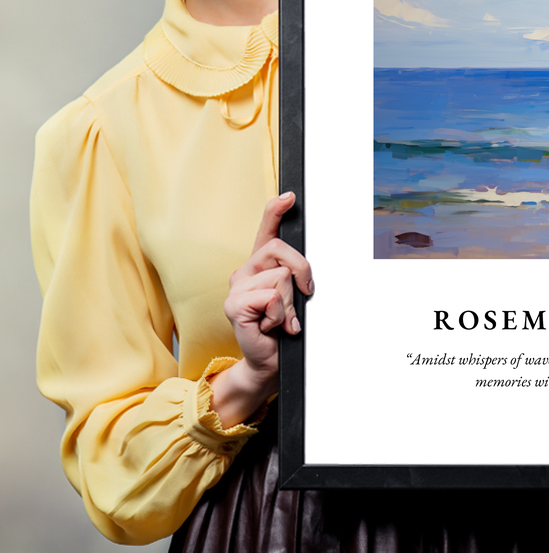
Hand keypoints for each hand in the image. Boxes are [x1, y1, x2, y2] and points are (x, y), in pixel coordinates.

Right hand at [210, 192, 313, 426]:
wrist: (270, 361)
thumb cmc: (283, 328)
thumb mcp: (294, 297)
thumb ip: (295, 277)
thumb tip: (305, 269)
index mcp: (260, 265)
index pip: (266, 230)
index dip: (276, 211)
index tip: (290, 196)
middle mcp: (245, 271)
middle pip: (281, 250)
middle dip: (302, 272)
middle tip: (302, 296)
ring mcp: (236, 287)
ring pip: (281, 277)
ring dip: (290, 303)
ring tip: (281, 319)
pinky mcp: (234, 305)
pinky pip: (271, 296)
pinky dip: (280, 315)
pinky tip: (271, 326)